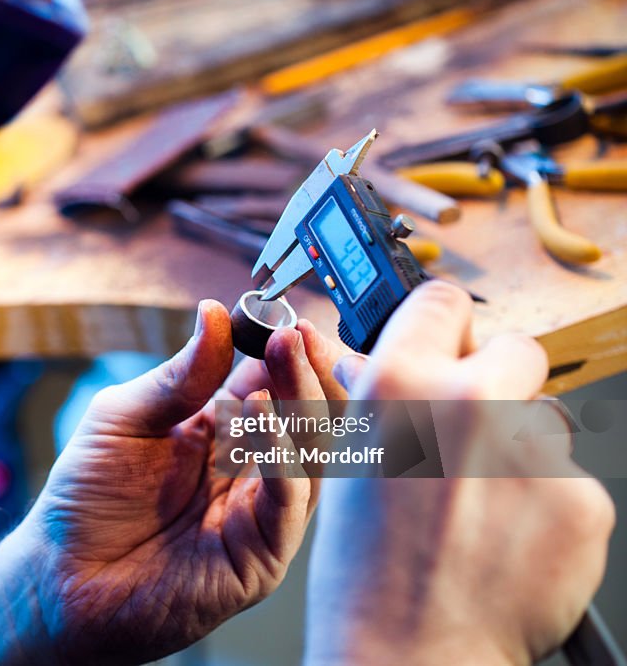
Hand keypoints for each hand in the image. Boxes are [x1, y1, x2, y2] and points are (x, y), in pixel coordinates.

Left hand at [18, 300, 347, 663]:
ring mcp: (260, 514)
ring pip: (310, 456)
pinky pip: (288, 505)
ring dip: (300, 404)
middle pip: (304, 417)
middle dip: (305, 372)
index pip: (274, 385)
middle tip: (295, 336)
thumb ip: (178, 376)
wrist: (62, 577)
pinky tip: (264, 419)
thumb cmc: (87, 501)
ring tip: (283, 361)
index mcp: (222, 434)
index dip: (286, 353)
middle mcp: (250, 472)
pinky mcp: (261, 556)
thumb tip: (214, 314)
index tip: (286, 321)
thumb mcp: (124, 418)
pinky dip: (284, 460)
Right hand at [304, 281, 614, 664]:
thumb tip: (395, 356)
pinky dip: (547, 505)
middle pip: (515, 348)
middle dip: (498, 382)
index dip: (443, 326)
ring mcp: (531, 450)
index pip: (441, 302)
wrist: (409, 649)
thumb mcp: (352, 461)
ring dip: (523, 448)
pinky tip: (508, 538)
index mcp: (397, 385)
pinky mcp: (581, 499)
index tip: (449, 345)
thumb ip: (387, 398)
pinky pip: (572, 479)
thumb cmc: (365, 569)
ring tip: (483, 505)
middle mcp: (468, 402)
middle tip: (474, 433)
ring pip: (546, 419)